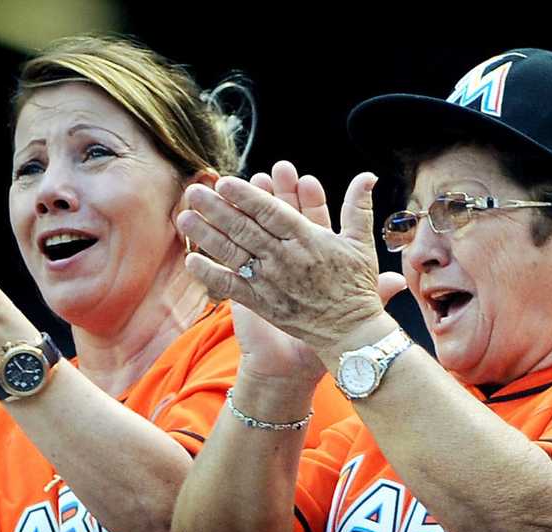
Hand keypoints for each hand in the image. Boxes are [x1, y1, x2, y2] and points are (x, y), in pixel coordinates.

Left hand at [177, 167, 392, 352]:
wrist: (349, 334)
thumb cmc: (355, 286)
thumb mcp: (361, 244)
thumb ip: (358, 208)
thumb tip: (367, 176)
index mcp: (308, 241)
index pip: (272, 213)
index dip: (248, 197)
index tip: (226, 182)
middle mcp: (285, 260)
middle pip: (245, 229)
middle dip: (217, 209)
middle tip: (194, 191)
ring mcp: (271, 283)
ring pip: (234, 254)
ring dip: (207, 235)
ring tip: (184, 217)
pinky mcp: (262, 304)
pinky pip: (232, 287)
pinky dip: (211, 275)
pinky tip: (191, 261)